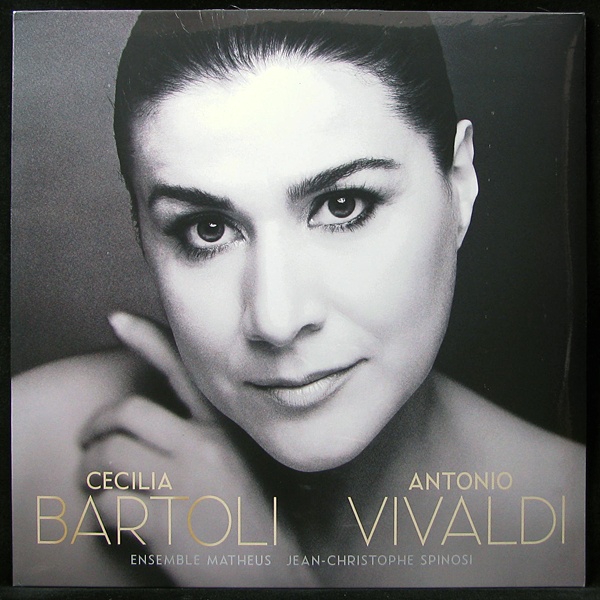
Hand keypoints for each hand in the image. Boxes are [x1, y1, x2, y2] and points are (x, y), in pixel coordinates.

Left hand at [78, 312, 315, 585]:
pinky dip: (99, 508)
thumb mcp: (236, 463)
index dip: (148, 340)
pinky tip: (111, 515)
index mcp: (222, 429)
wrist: (268, 572)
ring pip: (111, 455)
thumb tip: (152, 431)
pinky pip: (109, 502)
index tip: (119, 318)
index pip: (183, 372)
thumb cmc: (249, 517)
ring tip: (92, 480)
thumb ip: (203, 439)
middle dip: (96, 425)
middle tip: (88, 439)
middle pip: (129, 413)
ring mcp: (184, 484)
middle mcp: (204, 448)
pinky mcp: (167, 524)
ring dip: (89, 468)